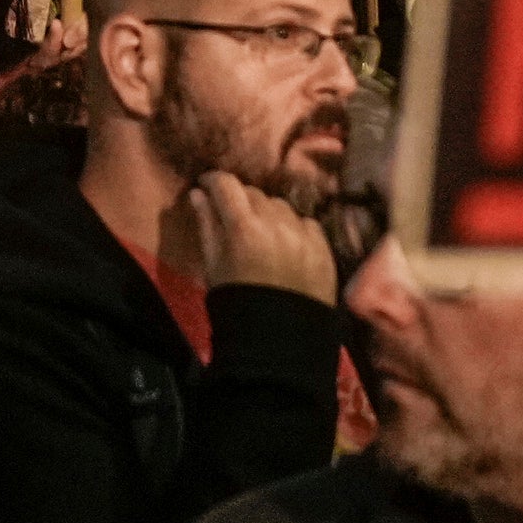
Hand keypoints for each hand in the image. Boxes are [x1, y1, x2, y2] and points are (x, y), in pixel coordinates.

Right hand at [165, 169, 335, 304]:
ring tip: (262, 231)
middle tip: (233, 214)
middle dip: (240, 199)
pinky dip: (294, 227)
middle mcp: (277, 223)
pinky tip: (287, 244)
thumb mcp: (212, 264)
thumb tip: (198, 194)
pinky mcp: (324, 248)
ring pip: (281, 205)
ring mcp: (304, 235)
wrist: (279, 342)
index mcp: (243, 228)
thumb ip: (206, 224)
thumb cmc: (236, 303)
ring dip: (268, 212)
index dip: (213, 180)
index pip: (226, 184)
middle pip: (255, 193)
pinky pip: (306, 222)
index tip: (206, 186)